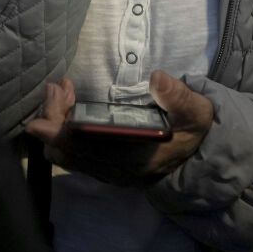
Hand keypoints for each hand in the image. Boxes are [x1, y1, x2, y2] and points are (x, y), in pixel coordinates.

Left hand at [23, 72, 215, 186]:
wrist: (200, 155)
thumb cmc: (192, 129)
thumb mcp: (195, 111)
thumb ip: (178, 96)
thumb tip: (158, 79)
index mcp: (133, 158)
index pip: (81, 148)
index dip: (59, 125)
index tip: (58, 93)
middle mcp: (115, 171)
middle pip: (63, 151)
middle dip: (52, 117)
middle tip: (58, 87)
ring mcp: (108, 172)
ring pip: (64, 154)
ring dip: (56, 123)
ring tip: (63, 92)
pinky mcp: (105, 169)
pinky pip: (72, 155)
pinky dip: (64, 131)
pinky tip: (72, 106)